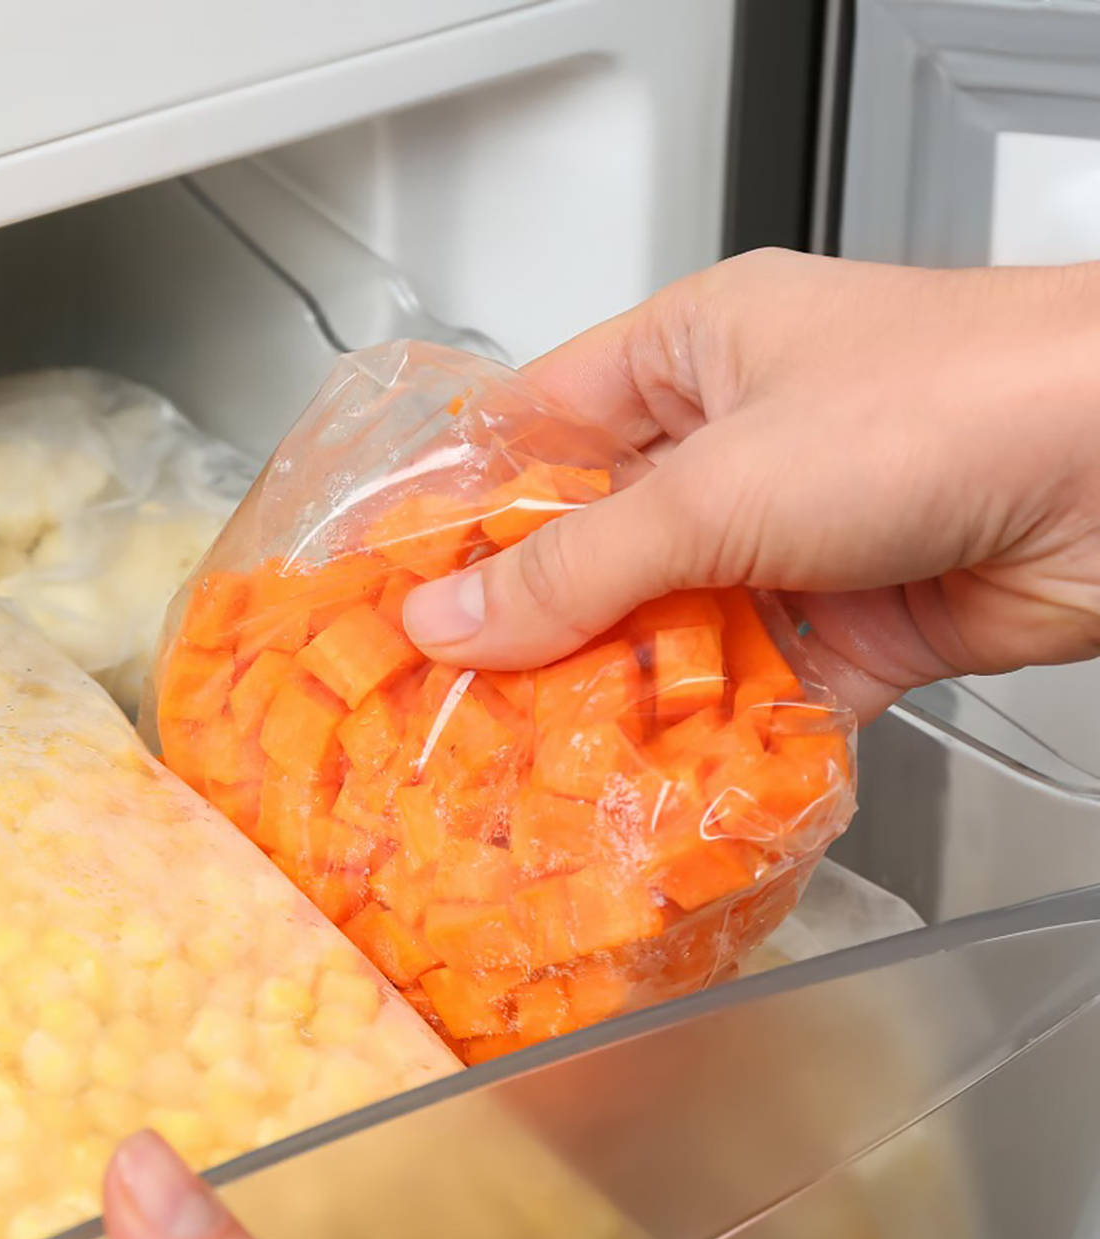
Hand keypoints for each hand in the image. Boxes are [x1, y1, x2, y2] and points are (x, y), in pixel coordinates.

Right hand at [399, 251, 1099, 719]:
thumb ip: (573, 568)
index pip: (535, 434)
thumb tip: (446, 622)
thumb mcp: (716, 483)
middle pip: (594, 549)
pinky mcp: (849, 629)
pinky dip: (700, 742)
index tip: (388, 597)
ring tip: (517, 769)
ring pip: (664, 632)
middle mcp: (737, 443)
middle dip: (527, 631)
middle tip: (441, 709)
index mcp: (690, 354)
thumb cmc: (945, 403)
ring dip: (608, 699)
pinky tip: (633, 788)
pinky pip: (746, 695)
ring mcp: (792, 540)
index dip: (458, 516)